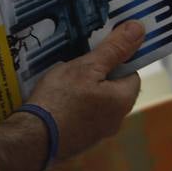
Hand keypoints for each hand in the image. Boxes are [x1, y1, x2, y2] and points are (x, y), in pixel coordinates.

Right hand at [18, 20, 143, 160]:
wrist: (32, 140)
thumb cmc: (60, 99)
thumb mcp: (87, 67)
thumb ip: (114, 49)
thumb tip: (139, 29)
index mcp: (123, 101)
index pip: (131, 73)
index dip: (116, 60)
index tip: (97, 53)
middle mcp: (116, 121)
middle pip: (114, 89)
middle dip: (98, 76)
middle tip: (76, 65)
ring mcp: (97, 135)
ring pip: (97, 104)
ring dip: (85, 92)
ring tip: (63, 82)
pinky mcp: (80, 142)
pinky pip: (83, 118)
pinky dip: (74, 108)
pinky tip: (56, 101)